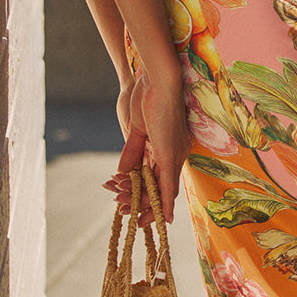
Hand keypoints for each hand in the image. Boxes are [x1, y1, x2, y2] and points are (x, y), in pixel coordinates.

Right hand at [104, 70, 188, 223]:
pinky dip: (164, 201)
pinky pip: (168, 184)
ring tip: (120, 202)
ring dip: (140, 200)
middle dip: (140, 202)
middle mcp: (176, 153)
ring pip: (161, 190)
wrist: (155, 79)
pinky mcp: (170, 154)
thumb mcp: (137, 131)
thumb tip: (122, 173)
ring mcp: (174, 154)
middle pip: (160, 188)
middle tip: (121, 208)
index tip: (131, 206)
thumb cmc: (147, 97)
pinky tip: (162, 217)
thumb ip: (132, 153)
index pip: (158, 177)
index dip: (146, 194)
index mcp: (169, 147)